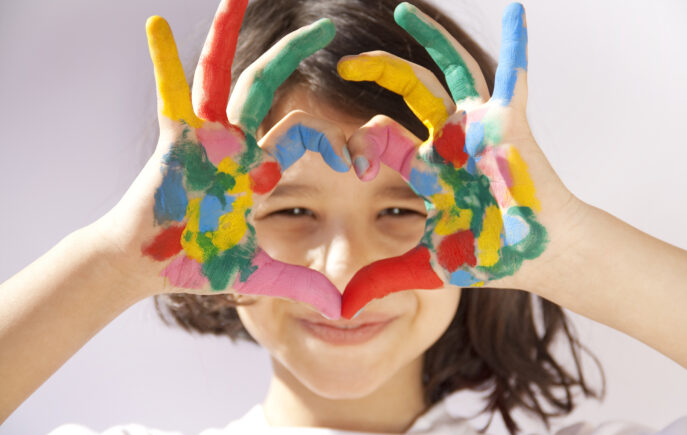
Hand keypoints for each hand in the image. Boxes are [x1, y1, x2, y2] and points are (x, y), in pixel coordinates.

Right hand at [95, 0, 350, 317]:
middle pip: (268, 87)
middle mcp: (236, 144)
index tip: (359, 159)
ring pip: (222, 77)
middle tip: (328, 26)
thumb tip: (343, 309)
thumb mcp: (260, 273)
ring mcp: (205, 139)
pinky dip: (164, 63)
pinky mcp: (174, 142)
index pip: (306, 137)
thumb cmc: (202, 263)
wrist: (153, 264)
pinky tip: (157, 25)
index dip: (334, 142)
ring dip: (228, 35)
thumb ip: (300, 284)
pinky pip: (170, 96)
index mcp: (260, 168)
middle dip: (296, 53)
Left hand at [336, 2, 584, 315]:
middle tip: (343, 62)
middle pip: (407, 93)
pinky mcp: (508, 122)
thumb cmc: (492, 256)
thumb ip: (386, 279)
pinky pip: (511, 74)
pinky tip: (516, 12)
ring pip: (446, 72)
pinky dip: (516, 44)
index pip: (381, 138)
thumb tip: (341, 311)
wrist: (542, 255)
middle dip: (377, 73)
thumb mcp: (429, 266)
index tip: (350, 157)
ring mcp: (477, 126)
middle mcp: (448, 138)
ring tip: (401, 10)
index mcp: (426, 166)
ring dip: (427, 39)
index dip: (360, 142)